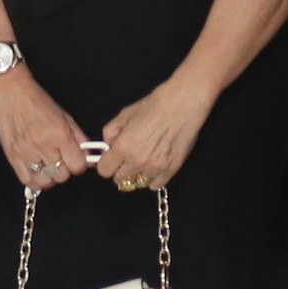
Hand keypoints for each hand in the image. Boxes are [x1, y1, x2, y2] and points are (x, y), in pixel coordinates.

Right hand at [0, 68, 91, 190]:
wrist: (9, 91)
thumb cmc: (37, 100)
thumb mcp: (64, 115)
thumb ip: (78, 137)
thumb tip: (88, 155)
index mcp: (60, 134)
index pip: (77, 165)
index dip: (79, 165)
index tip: (75, 160)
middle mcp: (44, 146)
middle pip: (62, 176)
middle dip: (64, 171)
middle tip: (60, 161)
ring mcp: (27, 153)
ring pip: (46, 182)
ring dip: (50, 178)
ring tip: (48, 168)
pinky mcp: (12, 156)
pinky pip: (27, 180)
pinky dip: (35, 181)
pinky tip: (37, 173)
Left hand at [94, 78, 212, 191]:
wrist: (183, 104)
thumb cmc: (155, 105)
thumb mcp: (125, 114)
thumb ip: (111, 131)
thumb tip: (109, 144)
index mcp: (123, 147)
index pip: (104, 170)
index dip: (107, 163)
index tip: (112, 158)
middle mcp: (138, 162)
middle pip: (120, 179)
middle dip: (121, 169)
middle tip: (128, 157)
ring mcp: (156, 168)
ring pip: (137, 182)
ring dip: (137, 173)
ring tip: (144, 159)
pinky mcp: (172, 170)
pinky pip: (156, 185)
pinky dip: (153, 178)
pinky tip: (154, 166)